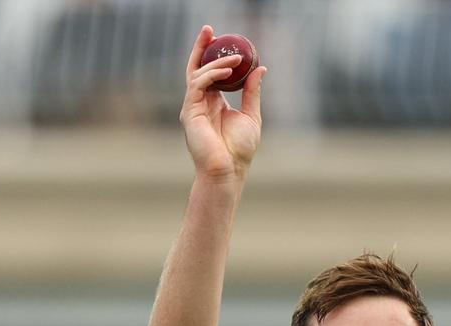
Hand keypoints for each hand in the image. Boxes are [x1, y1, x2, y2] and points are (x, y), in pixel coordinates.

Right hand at [180, 25, 265, 180]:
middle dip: (201, 48)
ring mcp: (192, 107)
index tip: (221, 39)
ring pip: (198, 74)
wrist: (229, 169)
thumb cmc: (239, 150)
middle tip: (210, 30)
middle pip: (196, 68)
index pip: (209, 73)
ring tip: (236, 59)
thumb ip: (252, 91)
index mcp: (213, 103)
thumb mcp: (251, 114)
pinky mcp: (190, 112)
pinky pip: (198, 85)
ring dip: (217, 63)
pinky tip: (227, 70)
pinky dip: (212, 74)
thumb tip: (260, 68)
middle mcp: (200, 103)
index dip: (212, 55)